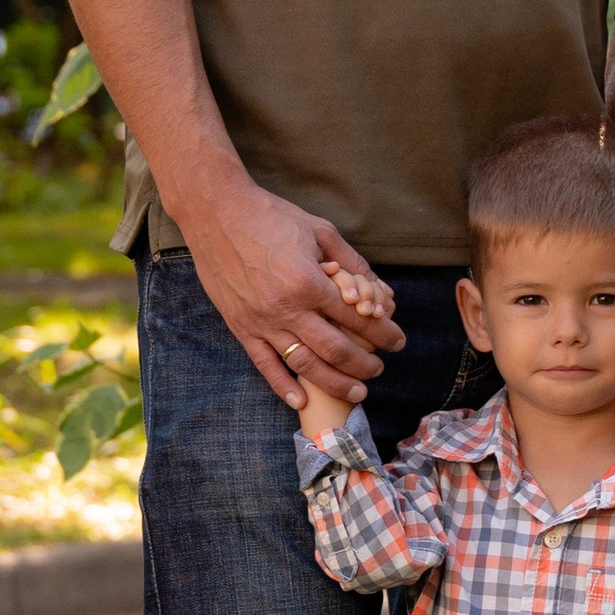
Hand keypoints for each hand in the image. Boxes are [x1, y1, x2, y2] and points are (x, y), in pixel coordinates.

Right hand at [188, 178, 404, 412]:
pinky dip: (284, 387)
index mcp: (310, 282)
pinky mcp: (241, 328)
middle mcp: (287, 308)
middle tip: (380, 368)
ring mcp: (262, 322)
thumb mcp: (320, 231)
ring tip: (357, 390)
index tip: (398, 340)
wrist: (216, 213)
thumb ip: (352, 263)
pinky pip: (265, 365)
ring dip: (335, 382)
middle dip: (365, 363)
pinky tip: (302, 401)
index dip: (383, 332)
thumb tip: (380, 290)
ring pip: (305, 365)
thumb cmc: (271, 216)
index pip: (357, 318)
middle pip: (336, 350)